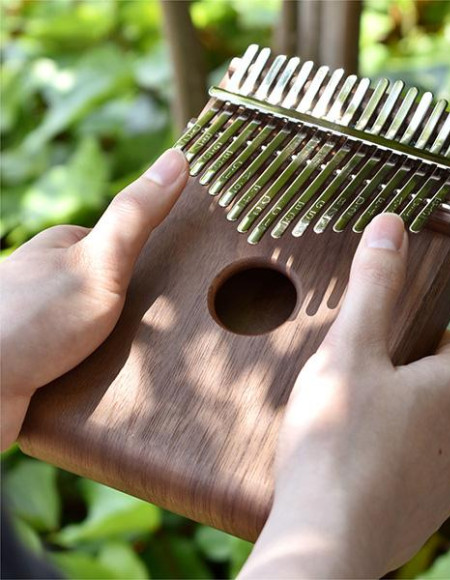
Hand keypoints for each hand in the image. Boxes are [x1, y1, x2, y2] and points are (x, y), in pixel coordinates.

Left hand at [0, 149, 188, 449]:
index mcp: (58, 247)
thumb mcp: (100, 262)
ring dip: (120, 342)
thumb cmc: (34, 321)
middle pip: (111, 285)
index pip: (117, 241)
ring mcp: (40, 321)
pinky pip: (83, 359)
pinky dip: (101, 366)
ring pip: (97, 326)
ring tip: (145, 358)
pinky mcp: (37, 360)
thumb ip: (137, 215)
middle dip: (137, 307)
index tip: (180, 274)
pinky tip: (114, 377)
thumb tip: (178, 157)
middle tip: (163, 327)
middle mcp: (45, 279)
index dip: (149, 255)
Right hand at [241, 214, 449, 578]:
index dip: (432, 340)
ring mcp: (442, 484)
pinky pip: (410, 476)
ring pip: (428, 437)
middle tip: (360, 380)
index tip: (396, 342)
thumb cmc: (337, 437)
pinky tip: (349, 465)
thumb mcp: (349, 350)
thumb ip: (372, 286)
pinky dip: (387, 464)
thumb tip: (391, 224)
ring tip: (350, 423)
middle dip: (409, 381)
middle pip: (444, 394)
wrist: (324, 537)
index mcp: (449, 392)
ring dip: (399, 424)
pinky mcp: (418, 518)